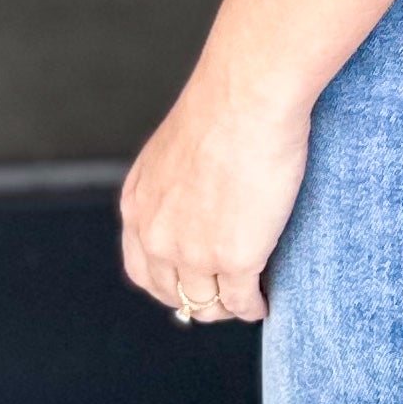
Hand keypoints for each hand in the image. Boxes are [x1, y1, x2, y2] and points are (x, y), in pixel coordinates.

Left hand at [119, 63, 310, 324]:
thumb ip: (175, 179)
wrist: (246, 95)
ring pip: (205, 303)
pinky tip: (264, 302)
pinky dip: (253, 307)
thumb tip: (196, 191)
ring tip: (244, 301)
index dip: (166, 281)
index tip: (187, 282)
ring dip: (224, 308)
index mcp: (138, 204)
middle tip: (218, 297)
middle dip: (194, 299)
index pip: (142, 267)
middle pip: (170, 292)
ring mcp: (193, 252)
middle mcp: (156, 235)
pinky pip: (240, 301)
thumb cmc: (222, 104)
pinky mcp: (234, 258)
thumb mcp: (174, 147)